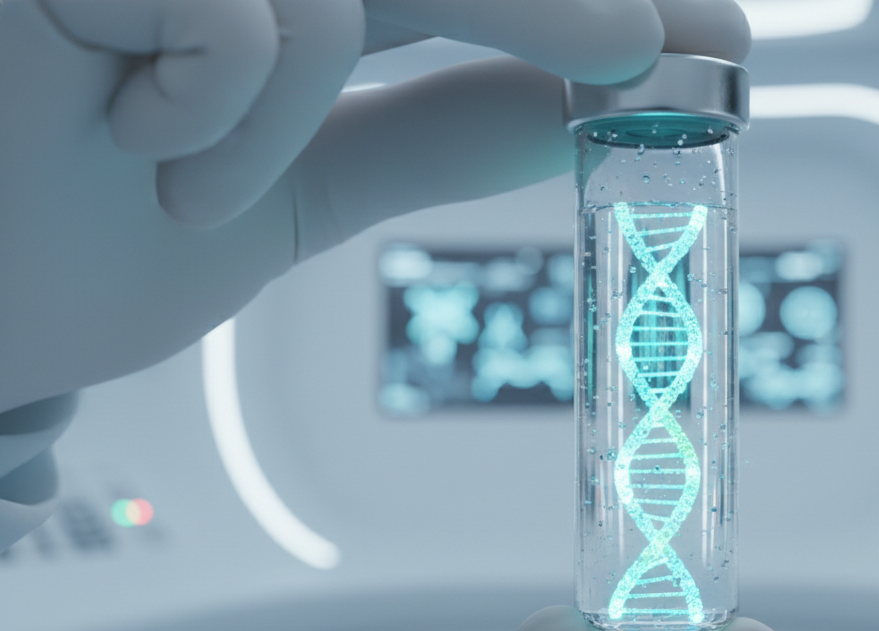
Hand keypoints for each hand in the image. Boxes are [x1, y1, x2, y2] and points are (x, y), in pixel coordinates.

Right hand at [0, 0, 748, 547]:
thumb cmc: (64, 250)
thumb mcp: (283, 195)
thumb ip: (424, 139)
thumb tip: (579, 105)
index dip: (578, 2)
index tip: (707, 35)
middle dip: (547, 1)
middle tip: (658, 47)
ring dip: (272, 121)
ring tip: (179, 189)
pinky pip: (249, 15)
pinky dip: (216, 112)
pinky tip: (128, 144)